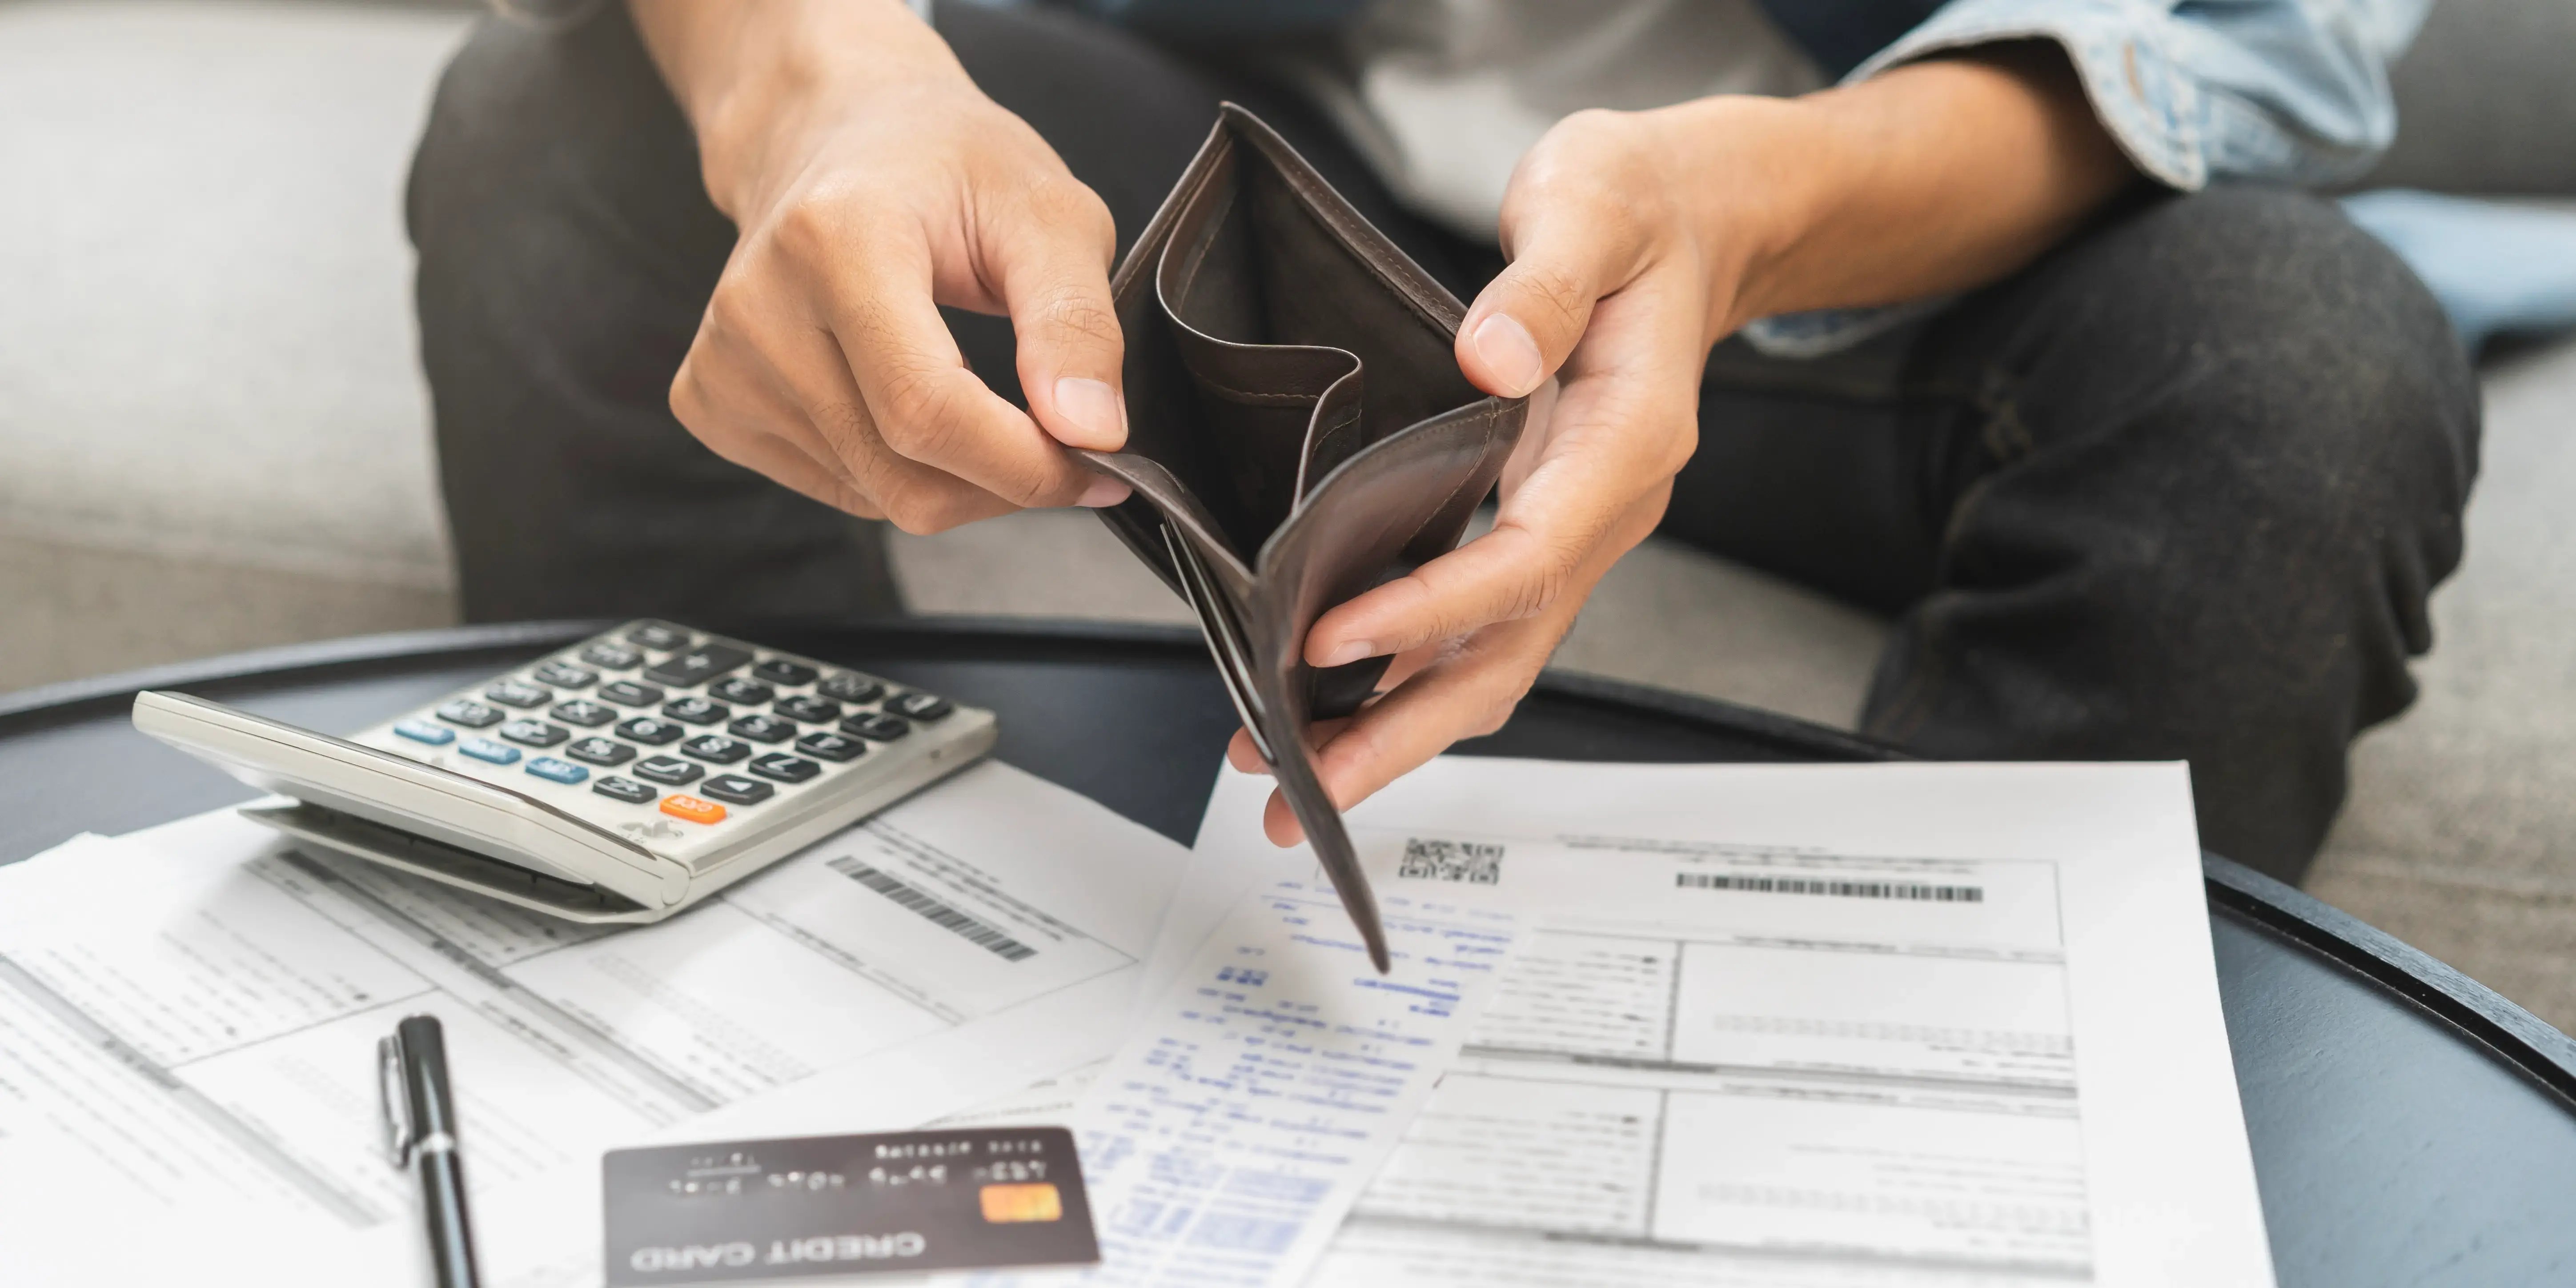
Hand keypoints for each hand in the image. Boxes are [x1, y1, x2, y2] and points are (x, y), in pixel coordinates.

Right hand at [632, 0, 1130, 531]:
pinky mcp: (712, 400)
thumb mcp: (1047, 213)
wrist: (834, 134)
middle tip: (1062, 446)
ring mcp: (725, 361)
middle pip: (902, 474)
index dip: (1027, 466)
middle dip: (1005, 485)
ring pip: (875, 497)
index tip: (1099, 467)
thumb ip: (1077, 324)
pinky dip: (898, 472)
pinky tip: (910, 401)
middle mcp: (760, 307)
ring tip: (986, 404)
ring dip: (958, 481)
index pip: (928, 412)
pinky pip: (836, 491)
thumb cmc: (945, 163)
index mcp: (835, 241)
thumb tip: (1091, 433)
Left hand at [1227, 50, 2136, 843]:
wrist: (1690, 221)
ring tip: (1289, 768)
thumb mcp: (1593, 205)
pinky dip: (1403, 674)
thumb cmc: (1637, 210)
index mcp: (1624, 443)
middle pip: (1507, 651)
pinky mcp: (1536, 526)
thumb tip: (1492, 357)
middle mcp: (1602, 509)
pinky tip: (1328, 700)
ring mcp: (1571, 528)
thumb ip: (1544, 283)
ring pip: (1489, 659)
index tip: (1333, 639)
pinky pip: (1473, 625)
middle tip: (1302, 789)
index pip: (1524, 558)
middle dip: (1405, 730)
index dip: (1429, 611)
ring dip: (1394, 726)